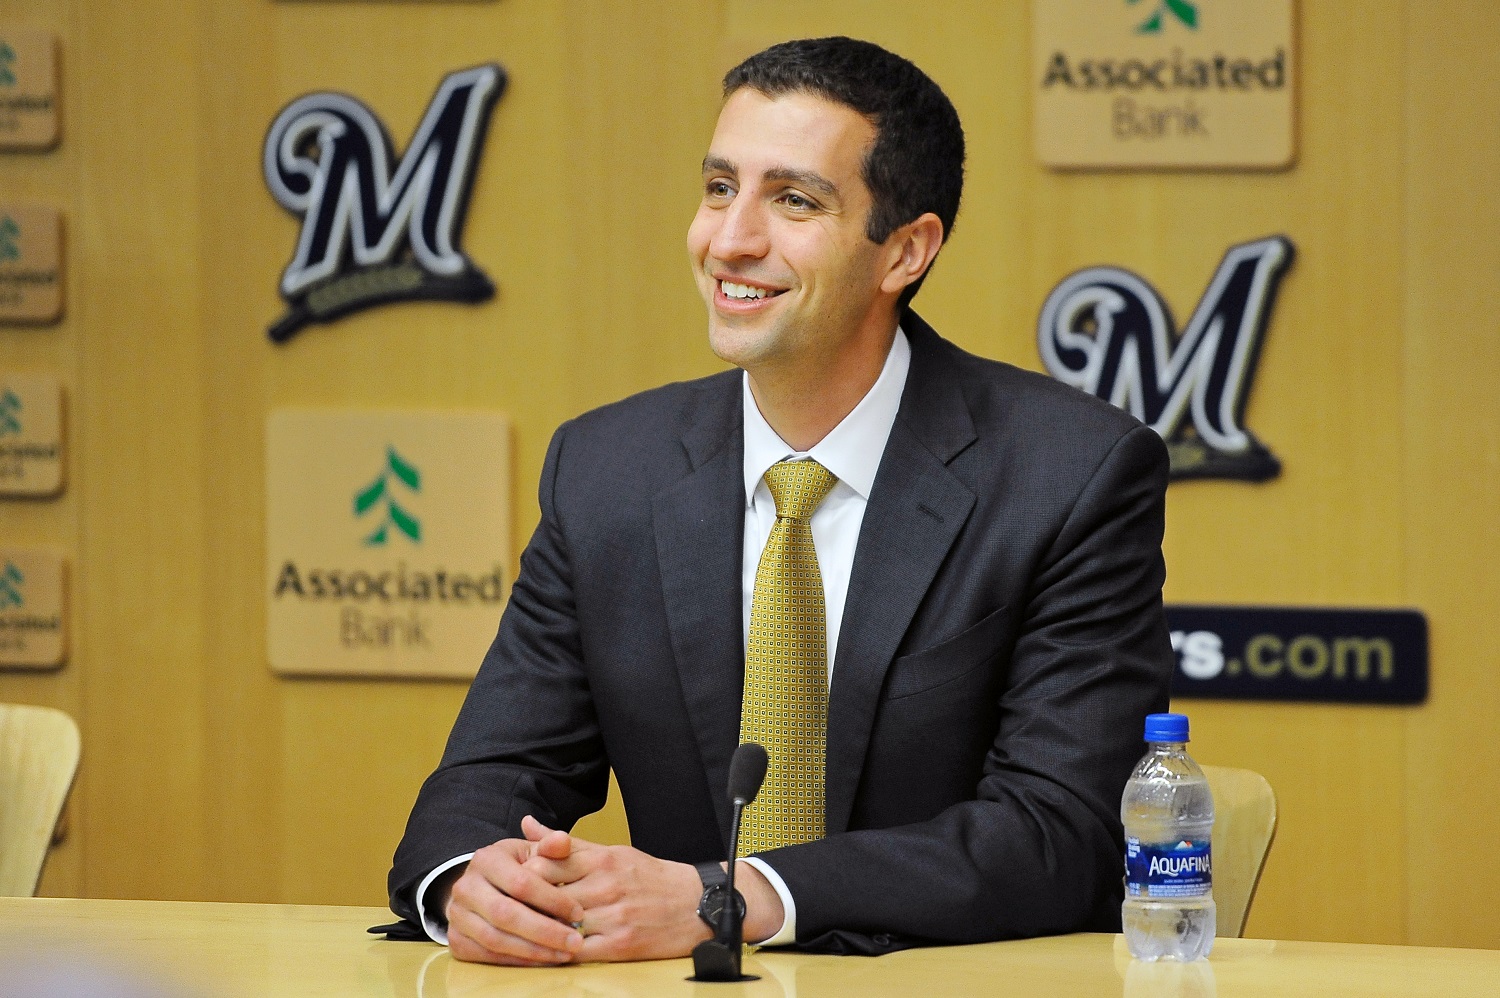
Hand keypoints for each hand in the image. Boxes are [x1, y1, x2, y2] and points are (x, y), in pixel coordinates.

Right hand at [442, 816, 585, 965]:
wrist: (479, 887)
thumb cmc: (514, 868)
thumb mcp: (531, 851)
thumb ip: (551, 847)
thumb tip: (563, 841)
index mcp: (486, 859)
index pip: (521, 883)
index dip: (552, 900)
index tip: (578, 913)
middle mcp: (465, 887)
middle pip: (506, 914)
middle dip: (545, 931)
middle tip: (575, 941)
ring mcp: (457, 915)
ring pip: (496, 940)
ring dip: (534, 951)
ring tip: (564, 954)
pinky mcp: (455, 940)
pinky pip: (487, 956)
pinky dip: (517, 961)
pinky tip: (542, 960)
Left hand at [518, 821, 788, 959]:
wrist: (697, 905)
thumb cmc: (652, 878)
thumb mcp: (612, 852)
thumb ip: (567, 845)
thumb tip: (528, 825)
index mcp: (604, 857)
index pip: (548, 858)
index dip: (524, 870)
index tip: (512, 879)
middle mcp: (606, 884)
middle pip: (548, 891)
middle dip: (525, 900)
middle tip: (506, 907)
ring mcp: (613, 915)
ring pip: (558, 922)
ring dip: (537, 928)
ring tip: (519, 930)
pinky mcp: (620, 944)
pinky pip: (576, 950)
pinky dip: (557, 951)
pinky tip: (545, 950)